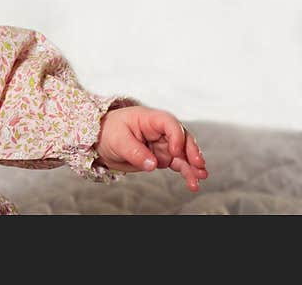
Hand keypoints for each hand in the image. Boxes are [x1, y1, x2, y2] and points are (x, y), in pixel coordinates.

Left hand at [93, 105, 208, 191]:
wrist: (101, 141)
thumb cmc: (108, 132)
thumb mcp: (118, 140)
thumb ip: (135, 152)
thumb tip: (152, 164)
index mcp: (149, 119)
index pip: (169, 123)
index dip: (176, 135)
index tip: (175, 151)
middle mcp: (159, 130)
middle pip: (182, 137)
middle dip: (191, 150)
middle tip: (198, 164)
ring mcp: (162, 144)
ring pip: (183, 153)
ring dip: (192, 165)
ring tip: (200, 177)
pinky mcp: (162, 157)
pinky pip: (177, 164)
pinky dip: (186, 171)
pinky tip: (194, 181)